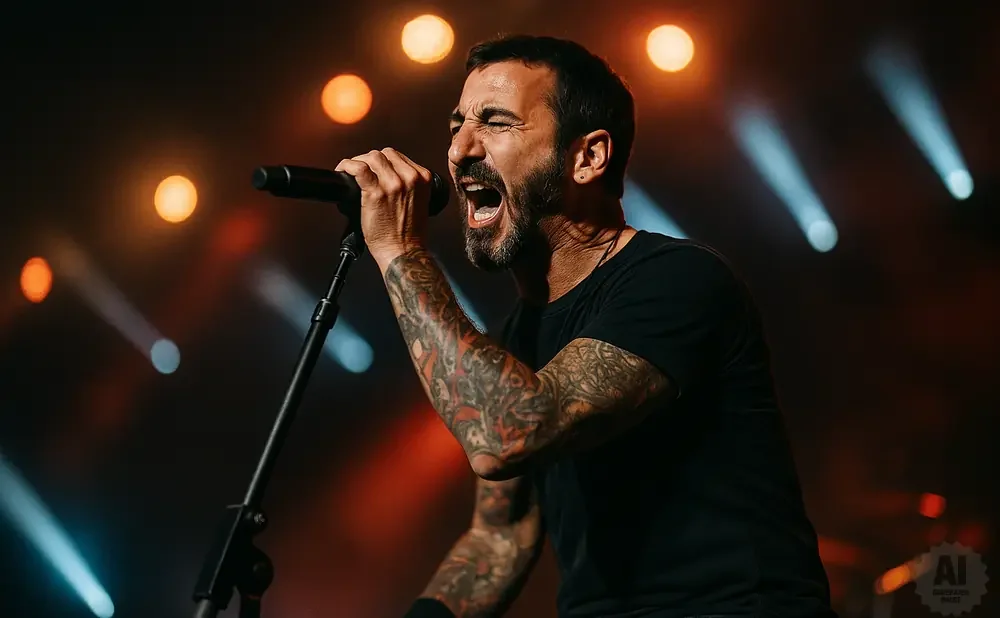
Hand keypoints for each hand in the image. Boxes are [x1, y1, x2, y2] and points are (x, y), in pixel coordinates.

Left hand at [335, 148, 433, 266]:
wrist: (403, 251)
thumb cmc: (409, 233)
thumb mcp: (419, 201)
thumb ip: (408, 185)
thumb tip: (386, 174)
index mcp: (423, 178)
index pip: (397, 156)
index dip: (382, 161)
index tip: (374, 168)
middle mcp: (409, 178)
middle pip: (384, 154)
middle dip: (370, 160)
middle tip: (361, 171)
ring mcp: (393, 184)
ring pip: (371, 158)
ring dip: (358, 162)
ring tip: (352, 172)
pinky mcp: (376, 193)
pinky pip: (358, 169)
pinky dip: (347, 166)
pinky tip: (343, 171)